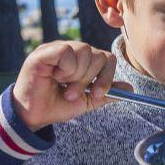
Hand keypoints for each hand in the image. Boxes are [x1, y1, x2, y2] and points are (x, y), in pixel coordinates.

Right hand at [12, 40, 130, 130]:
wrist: (34, 116)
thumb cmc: (57, 105)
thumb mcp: (87, 101)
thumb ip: (107, 93)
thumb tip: (130, 89)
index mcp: (85, 61)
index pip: (108, 58)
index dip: (106, 77)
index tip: (97, 93)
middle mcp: (74, 51)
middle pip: (99, 55)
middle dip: (89, 80)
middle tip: (72, 93)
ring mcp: (59, 48)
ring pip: (85, 51)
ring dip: (76, 76)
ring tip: (63, 86)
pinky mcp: (45, 51)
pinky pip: (67, 51)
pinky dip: (65, 68)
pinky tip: (54, 76)